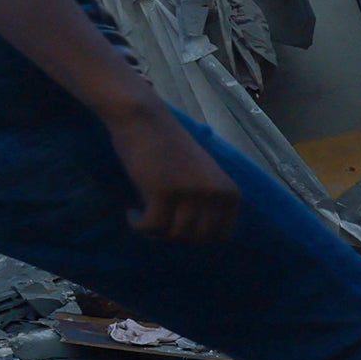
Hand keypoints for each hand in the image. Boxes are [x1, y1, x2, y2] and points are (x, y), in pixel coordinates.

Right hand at [107, 105, 237, 244]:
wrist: (144, 120)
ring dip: (154, 231)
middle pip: (197, 239)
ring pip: (174, 234)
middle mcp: (215, 195)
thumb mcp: (202, 177)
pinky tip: (130, 213)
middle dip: (174, 236)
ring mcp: (191, 194)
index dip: (196, 237)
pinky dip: (138, 225)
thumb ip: (207, 201)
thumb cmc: (169, 146)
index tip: (175, 225)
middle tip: (156, 222)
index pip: (221, 236)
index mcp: (230, 192)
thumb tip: (195, 237)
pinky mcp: (164, 193)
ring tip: (141, 216)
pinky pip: (151, 227)